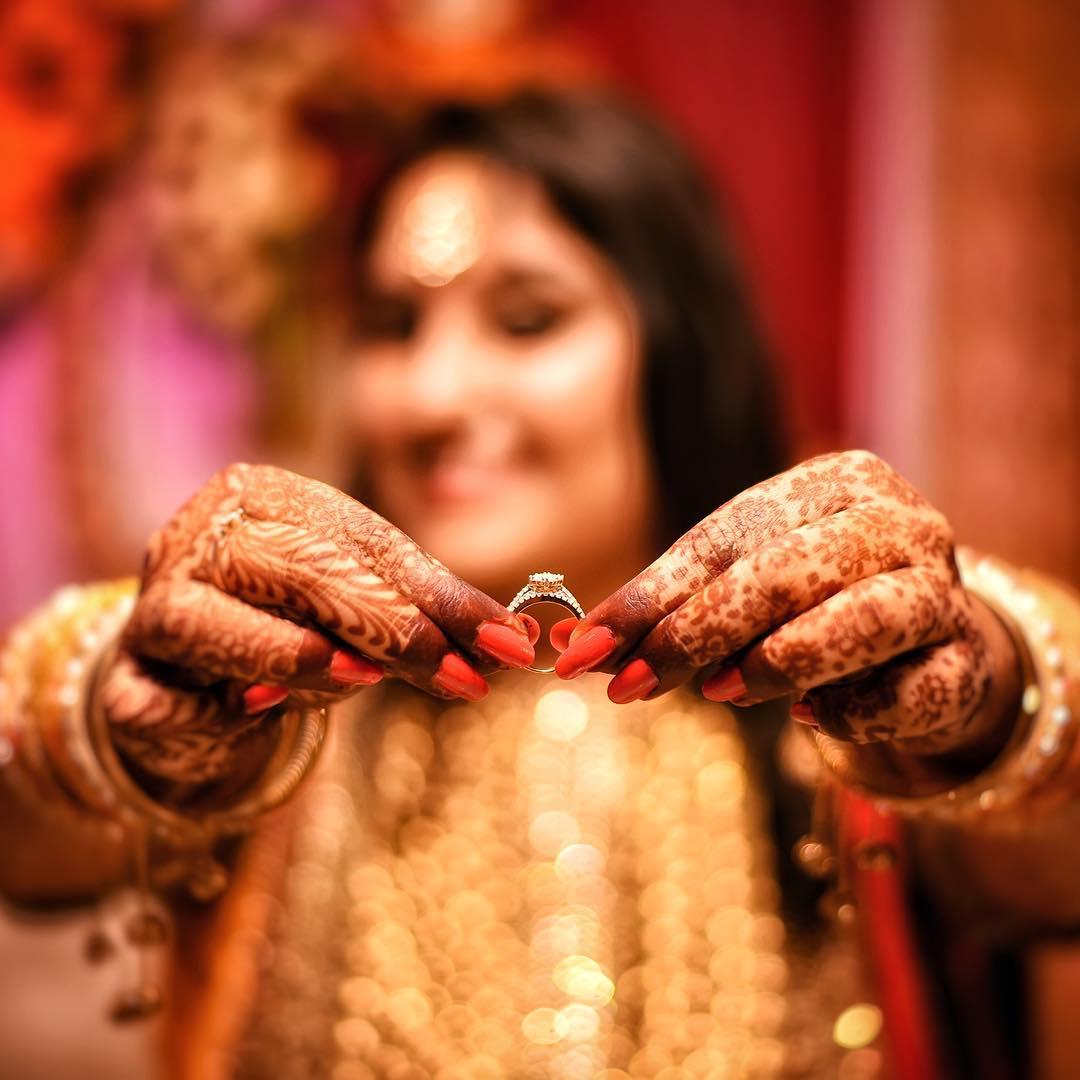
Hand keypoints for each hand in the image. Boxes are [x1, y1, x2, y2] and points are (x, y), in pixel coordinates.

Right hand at [100, 463, 535, 782]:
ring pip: (210, 622)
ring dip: (288, 654)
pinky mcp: (126, 680)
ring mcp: (152, 606)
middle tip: (462, 675)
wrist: (199, 666)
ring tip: (355, 677)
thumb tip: (516, 642)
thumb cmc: (297, 617)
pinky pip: (155, 698)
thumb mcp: (368, 599)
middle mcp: (198, 537)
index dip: (435, 597)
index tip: (507, 647)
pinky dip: (198, 710)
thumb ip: (433, 610)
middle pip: (291, 570)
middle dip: (387, 627)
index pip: (357, 543)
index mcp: (263, 497)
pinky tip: (238, 717)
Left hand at [555, 451, 1018, 756]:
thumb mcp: (744, 589)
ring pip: (861, 620)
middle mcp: (898, 521)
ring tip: (719, 693)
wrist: (932, 645)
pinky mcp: (970, 662)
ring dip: (779, 663)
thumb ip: (672, 610)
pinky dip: (852, 710)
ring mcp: (943, 589)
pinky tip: (814, 718)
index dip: (649, 597)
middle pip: (786, 571)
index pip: (726, 537)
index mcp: (837, 481)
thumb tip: (575, 648)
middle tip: (627, 686)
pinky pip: (906, 693)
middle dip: (695, 633)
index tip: (583, 650)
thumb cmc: (817, 604)